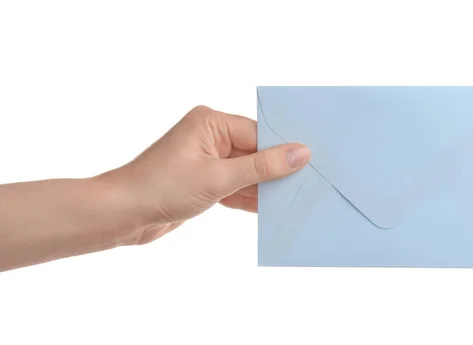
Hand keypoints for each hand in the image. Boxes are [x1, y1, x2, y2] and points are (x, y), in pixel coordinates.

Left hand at [100, 106, 310, 244]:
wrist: (122, 215)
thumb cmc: (160, 188)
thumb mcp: (218, 177)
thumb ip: (262, 167)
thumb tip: (299, 153)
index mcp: (211, 122)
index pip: (259, 133)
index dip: (283, 150)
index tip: (310, 164)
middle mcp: (210, 137)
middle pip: (256, 153)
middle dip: (276, 171)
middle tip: (306, 184)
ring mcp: (207, 160)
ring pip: (247, 172)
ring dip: (264, 188)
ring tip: (292, 200)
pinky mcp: (204, 182)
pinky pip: (235, 187)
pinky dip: (249, 198)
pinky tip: (269, 209)